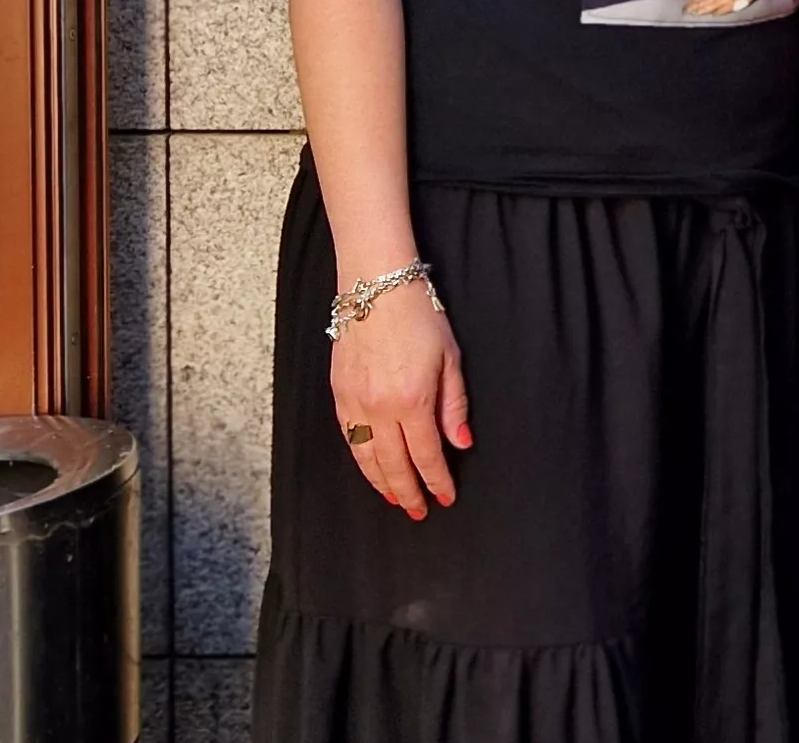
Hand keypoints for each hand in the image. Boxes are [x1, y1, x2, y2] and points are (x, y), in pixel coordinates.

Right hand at [329, 286, 469, 519]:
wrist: (375, 286)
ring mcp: (354, 402)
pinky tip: (369, 468)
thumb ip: (454, 405)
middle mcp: (379, 408)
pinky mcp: (338, 393)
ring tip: (394, 498)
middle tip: (418, 511)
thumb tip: (460, 443)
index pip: (426, 455)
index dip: (436, 481)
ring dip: (380, 482)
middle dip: (408, 492)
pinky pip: (348, 437)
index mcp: (412, 400)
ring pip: (365, 457)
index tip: (444, 498)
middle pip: (394, 464)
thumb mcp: (450, 358)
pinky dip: (360, 459)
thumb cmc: (418, 317)